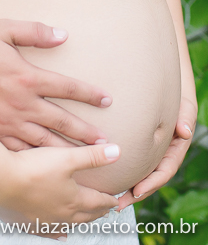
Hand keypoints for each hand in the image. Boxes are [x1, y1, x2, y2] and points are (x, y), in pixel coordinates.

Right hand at [0, 19, 111, 149]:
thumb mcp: (2, 29)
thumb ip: (34, 31)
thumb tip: (62, 35)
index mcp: (27, 76)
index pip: (67, 87)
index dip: (89, 94)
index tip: (107, 100)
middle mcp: (22, 103)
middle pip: (62, 121)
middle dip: (87, 133)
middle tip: (106, 143)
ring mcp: (8, 123)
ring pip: (46, 143)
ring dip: (69, 151)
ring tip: (88, 161)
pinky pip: (22, 152)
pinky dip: (40, 162)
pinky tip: (50, 170)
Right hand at [0, 141, 120, 229]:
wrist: (0, 182)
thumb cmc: (34, 168)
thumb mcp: (66, 157)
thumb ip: (92, 156)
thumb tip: (118, 152)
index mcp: (74, 200)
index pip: (97, 201)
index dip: (108, 199)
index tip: (116, 200)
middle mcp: (62, 215)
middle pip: (85, 215)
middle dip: (97, 212)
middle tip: (105, 210)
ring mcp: (45, 221)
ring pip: (69, 224)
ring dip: (80, 221)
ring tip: (86, 220)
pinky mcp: (28, 223)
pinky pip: (48, 231)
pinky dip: (57, 232)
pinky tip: (60, 233)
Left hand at [118, 96, 196, 210]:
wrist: (166, 85)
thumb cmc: (178, 95)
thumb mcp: (185, 105)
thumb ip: (186, 116)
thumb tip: (184, 131)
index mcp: (175, 148)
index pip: (165, 171)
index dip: (152, 183)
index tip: (137, 191)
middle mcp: (162, 152)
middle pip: (149, 178)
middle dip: (135, 193)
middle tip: (118, 205)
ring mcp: (150, 150)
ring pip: (138, 171)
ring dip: (125, 185)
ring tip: (107, 197)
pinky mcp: (138, 142)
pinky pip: (129, 158)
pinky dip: (119, 168)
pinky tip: (103, 174)